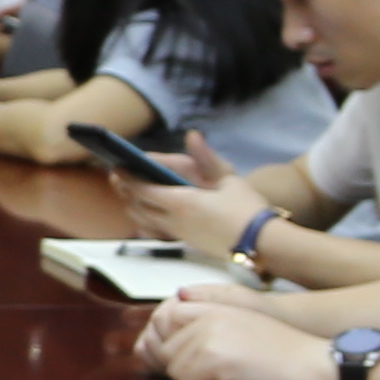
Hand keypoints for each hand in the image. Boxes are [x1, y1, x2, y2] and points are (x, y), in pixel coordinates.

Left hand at [124, 167, 262, 258]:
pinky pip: (156, 233)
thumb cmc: (247, 209)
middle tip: (118, 178)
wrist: (262, 244)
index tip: (117, 168)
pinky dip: (146, 223)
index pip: (144, 189)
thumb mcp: (229, 179)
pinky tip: (146, 217)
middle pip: (138, 206)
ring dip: (133, 207)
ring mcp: (178, 235)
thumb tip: (193, 135)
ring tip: (129, 194)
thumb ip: (206, 157)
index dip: (128, 178)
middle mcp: (174, 221)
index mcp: (182, 202)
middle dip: (126, 192)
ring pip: (144, 222)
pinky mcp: (186, 244)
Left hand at [141, 296, 329, 379]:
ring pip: (174, 369)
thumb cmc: (281, 358)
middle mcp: (207, 314)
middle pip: (163, 347)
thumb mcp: (238, 331)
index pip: (163, 318)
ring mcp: (208, 333)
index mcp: (214, 305)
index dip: (164, 344)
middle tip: (212, 378)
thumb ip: (203, 331)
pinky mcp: (212, 356)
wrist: (313, 366)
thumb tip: (154, 347)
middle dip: (181, 369)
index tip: (180, 363)